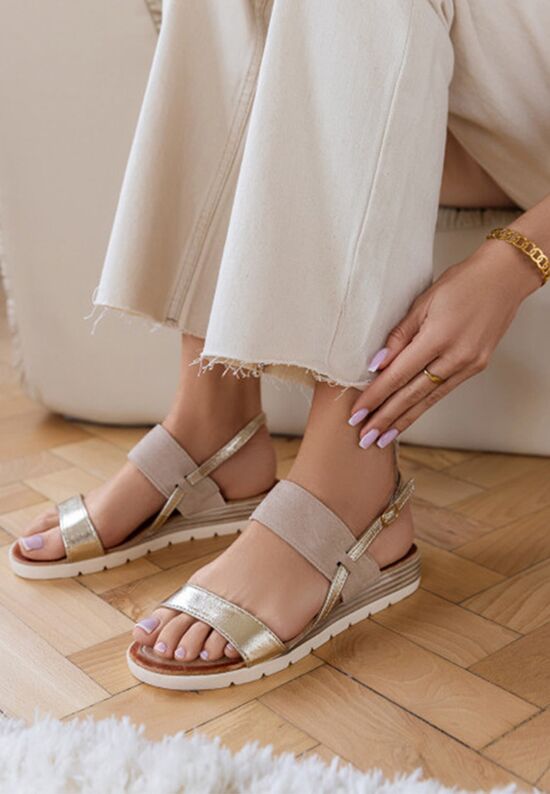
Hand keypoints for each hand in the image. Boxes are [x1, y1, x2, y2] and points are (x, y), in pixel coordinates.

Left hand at [349, 241, 541, 448]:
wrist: (505, 277)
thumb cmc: (462, 282)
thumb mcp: (423, 302)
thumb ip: (399, 335)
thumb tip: (377, 364)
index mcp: (438, 338)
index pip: (398, 375)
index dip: (375, 397)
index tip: (356, 414)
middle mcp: (456, 357)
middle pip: (412, 395)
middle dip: (386, 418)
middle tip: (364, 438)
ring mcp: (469, 365)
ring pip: (429, 400)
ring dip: (403, 420)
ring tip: (382, 438)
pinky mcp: (476, 367)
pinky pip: (443, 392)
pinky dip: (423, 406)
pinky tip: (408, 417)